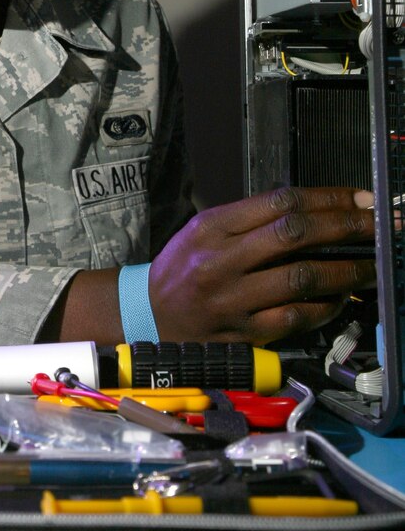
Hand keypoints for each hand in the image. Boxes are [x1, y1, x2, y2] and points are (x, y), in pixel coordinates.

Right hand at [148, 187, 375, 343]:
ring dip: (347, 270)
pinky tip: (342, 297)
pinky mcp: (245, 333)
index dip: (327, 197)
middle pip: (295, 234)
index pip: (280, 202)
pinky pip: (297, 317)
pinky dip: (326, 306)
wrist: (149, 316)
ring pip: (303, 278)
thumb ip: (251, 218)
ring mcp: (234, 299)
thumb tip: (313, 208)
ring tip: (374, 263)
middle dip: (347, 226)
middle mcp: (222, 260)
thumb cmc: (184, 267)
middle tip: (380, 223)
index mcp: (213, 226)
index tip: (360, 197)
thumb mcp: (205, 229)